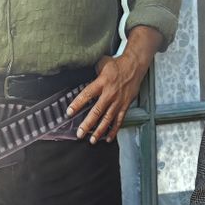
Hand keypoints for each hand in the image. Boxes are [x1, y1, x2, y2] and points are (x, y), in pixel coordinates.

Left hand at [65, 26, 161, 142]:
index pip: (87, 94)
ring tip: (92, 140)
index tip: (69, 112)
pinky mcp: (125, 105)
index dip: (77, 104)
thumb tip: (82, 75)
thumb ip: (92, 72)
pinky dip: (114, 130)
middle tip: (80, 133)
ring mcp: (118, 101)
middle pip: (97, 111)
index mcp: (102, 82)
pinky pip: (119, 120)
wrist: (135, 66)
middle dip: (88, 124)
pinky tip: (109, 138)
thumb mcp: (102, 64)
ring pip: (108, 119)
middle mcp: (110, 93)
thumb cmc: (118, 65)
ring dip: (100, 131)